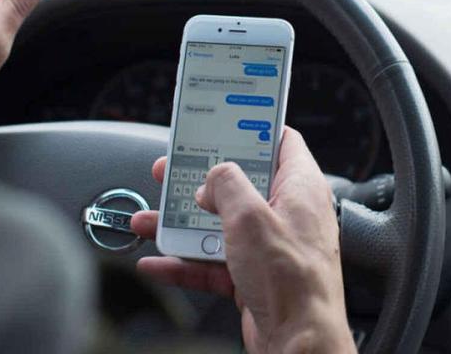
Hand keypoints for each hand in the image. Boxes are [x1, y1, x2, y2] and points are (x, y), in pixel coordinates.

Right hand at [131, 128, 354, 353]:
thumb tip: (216, 175)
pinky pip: (214, 263)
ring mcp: (271, 248)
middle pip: (240, 184)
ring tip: (150, 218)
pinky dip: (185, 263)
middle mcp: (288, 214)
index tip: (225, 119)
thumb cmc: (292, 280)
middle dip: (201, 179)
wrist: (298, 342)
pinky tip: (159, 262)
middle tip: (171, 169)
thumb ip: (228, 184)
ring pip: (220, 225)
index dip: (253, 128)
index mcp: (300, 188)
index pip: (281, 142)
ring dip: (183, 224)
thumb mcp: (250, 216)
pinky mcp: (254, 277)